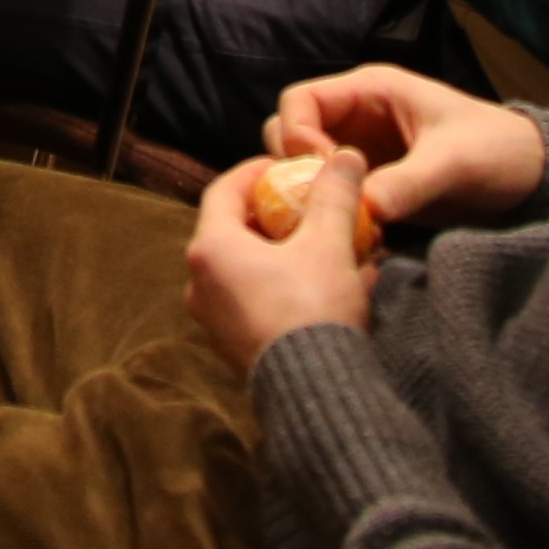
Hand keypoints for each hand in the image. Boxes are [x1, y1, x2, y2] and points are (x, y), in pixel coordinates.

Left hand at [186, 149, 377, 373]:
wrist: (314, 392)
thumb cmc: (312, 308)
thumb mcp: (328, 244)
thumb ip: (334, 196)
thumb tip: (347, 156)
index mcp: (210, 249)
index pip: (224, 190)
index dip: (255, 172)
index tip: (286, 167)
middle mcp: (200, 283)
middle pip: (236, 231)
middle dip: (278, 216)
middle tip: (311, 207)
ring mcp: (215, 319)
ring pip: (253, 270)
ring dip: (291, 255)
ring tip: (333, 247)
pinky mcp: (235, 346)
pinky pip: (261, 302)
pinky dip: (291, 287)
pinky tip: (336, 287)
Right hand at [266, 64, 543, 230]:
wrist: (535, 179)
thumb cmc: (498, 151)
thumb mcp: (455, 163)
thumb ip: (408, 183)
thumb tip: (365, 209)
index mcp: (371, 91)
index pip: (299, 100)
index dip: (296, 133)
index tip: (318, 171)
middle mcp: (357, 117)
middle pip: (290, 132)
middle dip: (295, 167)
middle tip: (318, 201)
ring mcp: (363, 152)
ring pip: (306, 166)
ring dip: (310, 192)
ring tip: (335, 221)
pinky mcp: (374, 184)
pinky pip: (333, 193)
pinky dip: (331, 211)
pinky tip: (349, 234)